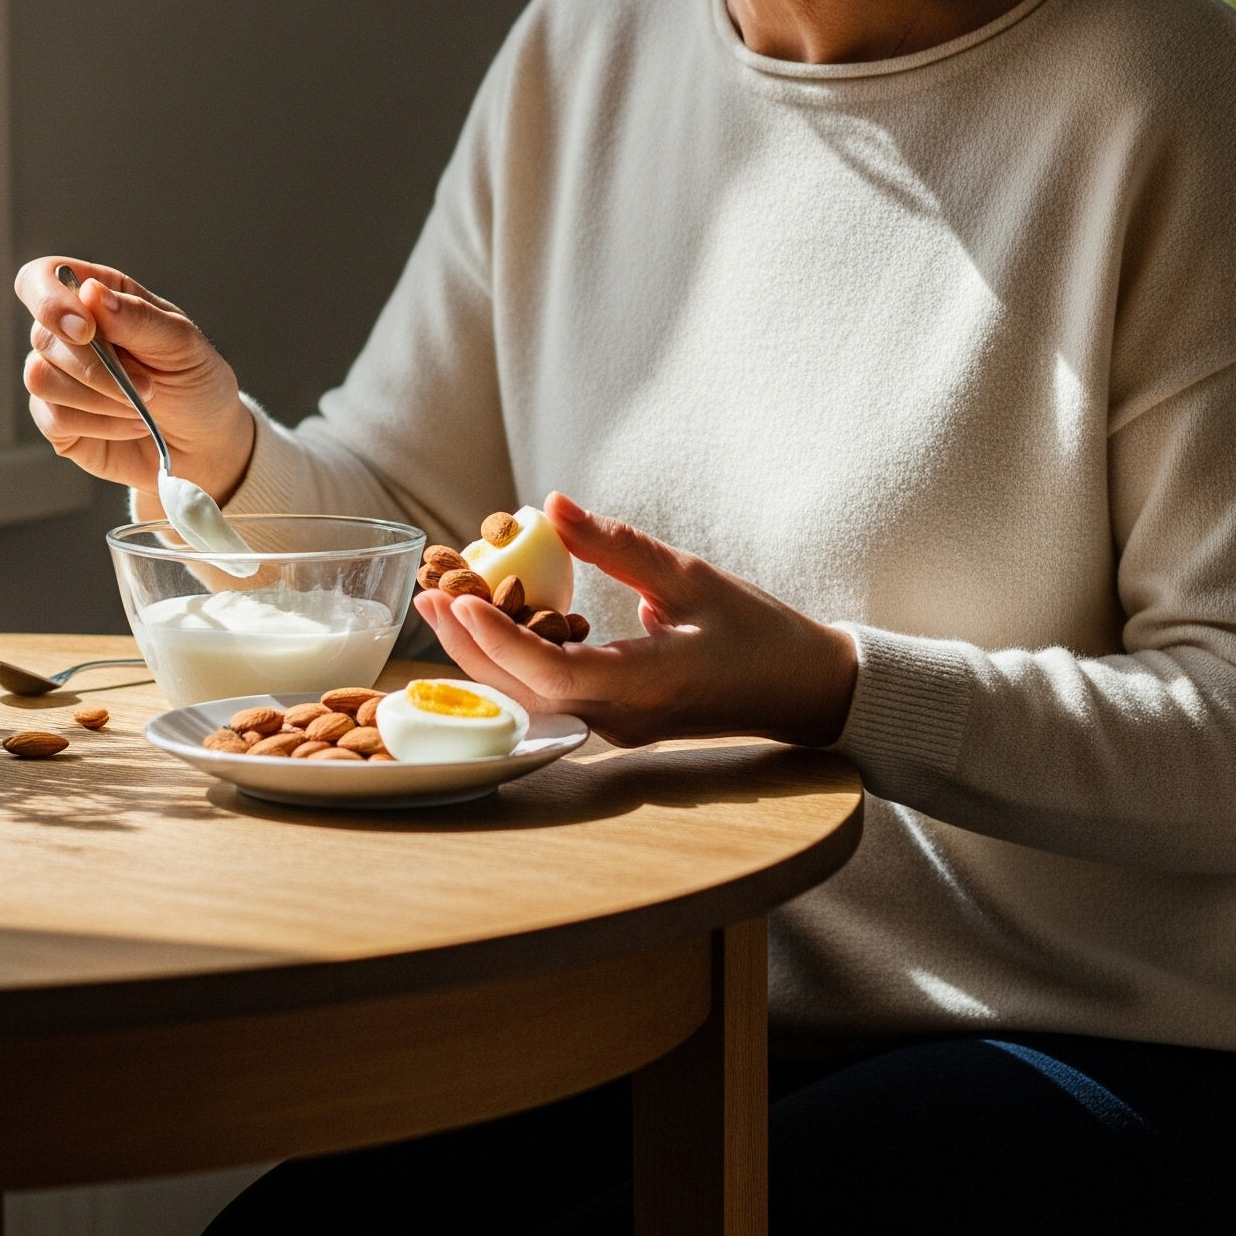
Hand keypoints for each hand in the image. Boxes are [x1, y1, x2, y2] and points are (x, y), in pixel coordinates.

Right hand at [15, 258, 254, 499]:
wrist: (204, 442)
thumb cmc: (195, 382)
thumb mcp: (182, 344)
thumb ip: (137, 317)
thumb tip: (90, 292)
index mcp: (98, 298)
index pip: (42, 277)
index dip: (49, 299)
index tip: (86, 329)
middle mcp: (69, 334)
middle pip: (43, 336)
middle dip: (98, 368)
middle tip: (148, 386)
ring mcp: (59, 377)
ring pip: (41, 378)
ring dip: (99, 397)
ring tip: (142, 406)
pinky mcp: (57, 420)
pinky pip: (53, 417)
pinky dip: (100, 424)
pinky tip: (131, 424)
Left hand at [416, 493, 857, 748]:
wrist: (807, 692)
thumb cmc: (760, 632)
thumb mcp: (691, 575)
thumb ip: (616, 545)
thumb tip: (548, 506)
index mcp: (646, 685)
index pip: (551, 675)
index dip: (496, 641)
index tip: (458, 601)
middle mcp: (623, 719)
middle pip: (524, 694)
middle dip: (468, 647)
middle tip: (428, 594)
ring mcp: (619, 730)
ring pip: (533, 700)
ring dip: (485, 656)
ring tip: (444, 606)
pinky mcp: (620, 724)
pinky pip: (554, 697)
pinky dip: (517, 663)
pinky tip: (496, 625)